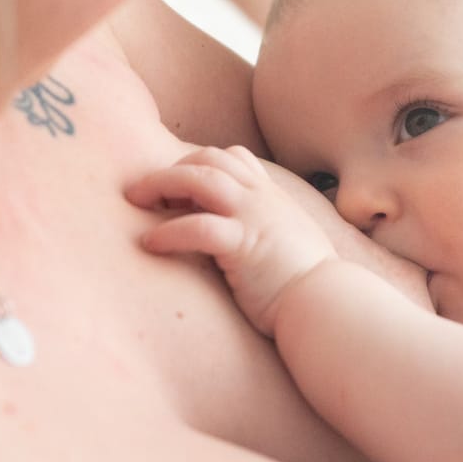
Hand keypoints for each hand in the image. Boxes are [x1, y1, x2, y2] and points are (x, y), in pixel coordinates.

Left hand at [125, 145, 338, 334]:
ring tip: (135, 201)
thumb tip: (239, 241)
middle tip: (141, 191)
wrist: (327, 305)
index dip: (199, 163)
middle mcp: (262, 199)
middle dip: (171, 168)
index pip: (232, 157)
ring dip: (161, 184)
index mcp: (272, 197)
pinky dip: (168, 232)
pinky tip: (150, 244)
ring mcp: (253, 217)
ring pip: (199, 178)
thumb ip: (264, 231)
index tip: (177, 189)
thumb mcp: (286, 244)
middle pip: (208, 158)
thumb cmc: (306, 286)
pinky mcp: (244, 245)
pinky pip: (198, 226)